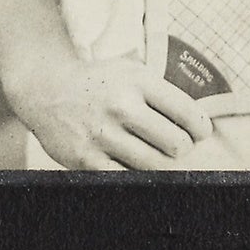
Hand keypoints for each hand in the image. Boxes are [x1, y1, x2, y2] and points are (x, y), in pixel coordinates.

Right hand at [4, 54, 213, 170]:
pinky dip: (135, 176)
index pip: (187, 111)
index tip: (199, 134)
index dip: (200, 129)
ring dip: (162, 166)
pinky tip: (134, 166)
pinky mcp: (86, 158)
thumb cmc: (99, 83)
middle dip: (182, 150)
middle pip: (175, 144)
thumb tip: (196, 122)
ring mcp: (103, 134)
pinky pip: (125, 178)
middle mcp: (122, 105)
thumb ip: (161, 92)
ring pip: (154, 165)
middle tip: (177, 148)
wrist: (48, 90)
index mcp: (138, 80)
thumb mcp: (131, 71)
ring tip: (157, 158)